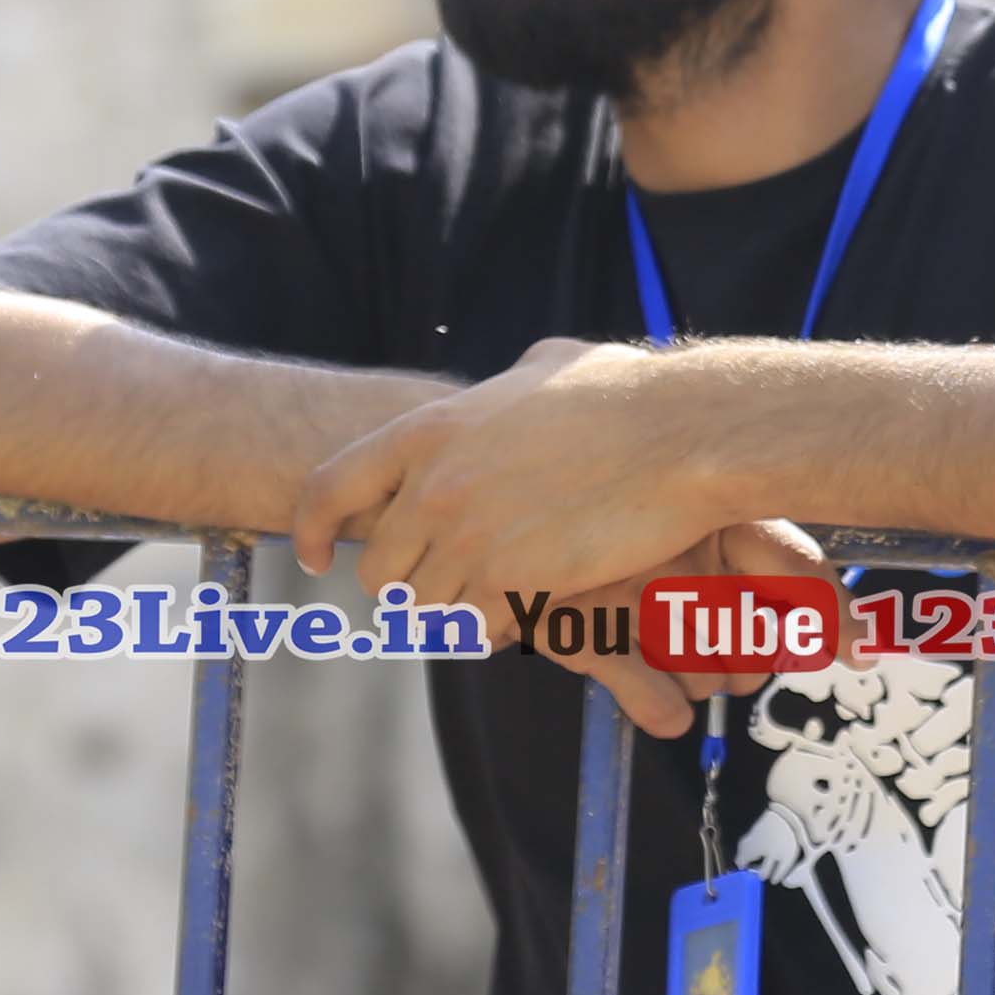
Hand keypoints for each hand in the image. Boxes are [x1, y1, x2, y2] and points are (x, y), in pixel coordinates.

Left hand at [297, 338, 769, 620]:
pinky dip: (497, 627)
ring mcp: (465, 540)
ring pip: (426, 606)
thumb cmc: (628, 395)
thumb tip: (503, 386)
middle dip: (410, 581)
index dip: (314, 528)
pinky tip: (532, 605)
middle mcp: (433, 488)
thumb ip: (501, 386)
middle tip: (451, 580)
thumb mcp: (544, 366)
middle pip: (380, 568)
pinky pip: (474, 629)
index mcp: (430, 430)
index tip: (318, 558)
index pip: (329, 486)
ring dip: (459, 607)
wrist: (681, 436)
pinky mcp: (506, 583)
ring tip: (504, 589)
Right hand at [532, 515, 834, 739]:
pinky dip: (664, 708)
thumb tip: (852, 638)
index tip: (859, 651)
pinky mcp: (589, 637)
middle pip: (758, 649)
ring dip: (696, 678)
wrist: (488, 510)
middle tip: (715, 641)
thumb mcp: (681, 509)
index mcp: (711, 508)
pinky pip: (664, 708)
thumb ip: (768, 557)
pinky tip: (648, 682)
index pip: (798, 569)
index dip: (835, 618)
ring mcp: (633, 595)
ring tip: (661, 642)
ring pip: (712, 682)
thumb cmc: (601, 516)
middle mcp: (678, 549)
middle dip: (745, 660)